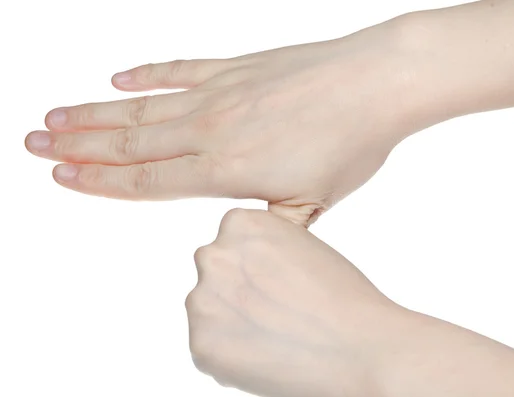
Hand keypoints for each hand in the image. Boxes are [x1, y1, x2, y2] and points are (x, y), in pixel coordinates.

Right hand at [25, 16, 430, 225]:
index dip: (100, 180)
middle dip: (77, 145)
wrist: (376, 84)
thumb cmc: (350, 144)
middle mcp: (212, 129)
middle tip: (31, 142)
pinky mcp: (237, 67)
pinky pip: (181, 68)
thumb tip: (249, 237)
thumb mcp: (314, 205)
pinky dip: (148, 74)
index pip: (147, 179)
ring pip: (144, 105)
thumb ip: (270, 224)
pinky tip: (119, 77)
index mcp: (227, 171)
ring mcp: (221, 93)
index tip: (62, 176)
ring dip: (95, 111)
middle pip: (131, 141)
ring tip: (56, 113)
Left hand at [185, 209, 407, 396]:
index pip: (230, 245)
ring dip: (232, 323)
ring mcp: (202, 302)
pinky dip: (232, 356)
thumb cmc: (341, 295)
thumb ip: (261, 247)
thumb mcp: (299, 244)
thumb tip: (238, 268)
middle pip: (216, 276)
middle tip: (276, 313)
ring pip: (210, 312)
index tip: (280, 284)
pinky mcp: (201, 346)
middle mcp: (212, 256)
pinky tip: (267, 355)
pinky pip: (210, 348)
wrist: (361, 347)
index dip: (256, 269)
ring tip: (275, 335)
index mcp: (239, 223)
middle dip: (237, 293)